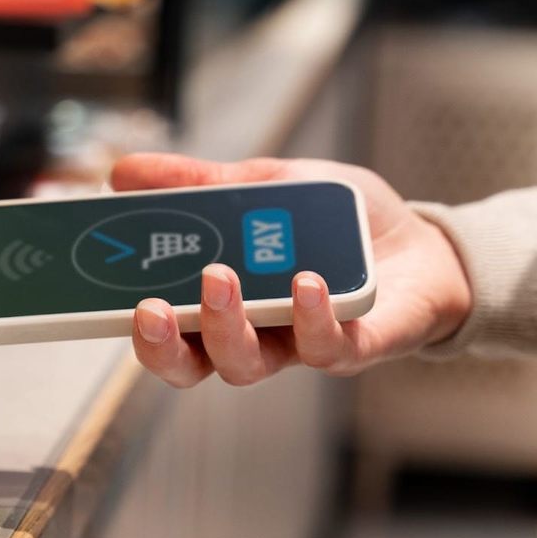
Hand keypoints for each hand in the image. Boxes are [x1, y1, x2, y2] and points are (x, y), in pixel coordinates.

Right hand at [112, 153, 472, 387]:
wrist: (427, 245)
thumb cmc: (342, 226)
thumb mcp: (267, 185)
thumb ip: (201, 183)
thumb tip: (123, 172)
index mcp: (226, 304)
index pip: (168, 330)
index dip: (137, 326)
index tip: (109, 296)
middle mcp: (256, 336)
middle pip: (194, 365)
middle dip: (166, 346)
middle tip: (151, 309)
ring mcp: (302, 346)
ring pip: (249, 365)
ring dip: (227, 327)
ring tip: (221, 278)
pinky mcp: (356, 347)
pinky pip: (326, 348)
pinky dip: (311, 315)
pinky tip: (307, 281)